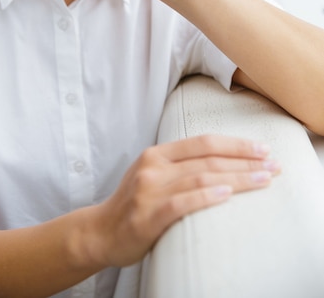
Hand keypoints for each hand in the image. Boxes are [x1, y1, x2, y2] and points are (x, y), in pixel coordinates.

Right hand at [90, 134, 279, 267]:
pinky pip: (182, 203)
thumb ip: (180, 166)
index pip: (202, 142)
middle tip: (273, 165)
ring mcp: (149, 190)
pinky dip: (207, 197)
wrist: (101, 231)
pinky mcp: (148, 215)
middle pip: (208, 159)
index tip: (261, 149)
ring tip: (263, 180)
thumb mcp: (153, 175)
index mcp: (157, 153)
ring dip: (237, 179)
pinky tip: (228, 195)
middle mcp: (153, 166)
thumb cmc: (134, 204)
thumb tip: (222, 162)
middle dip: (245, 161)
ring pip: (201, 178)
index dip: (235, 144)